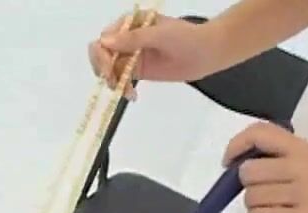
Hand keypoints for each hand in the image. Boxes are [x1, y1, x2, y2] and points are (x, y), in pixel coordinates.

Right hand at [88, 12, 217, 98]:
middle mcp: (126, 38)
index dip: (102, 56)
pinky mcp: (138, 70)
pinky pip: (121, 79)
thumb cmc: (186, 38)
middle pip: (101, 55)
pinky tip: (132, 95)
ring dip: (114, 82)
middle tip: (115, 84)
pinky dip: (122, 89)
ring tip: (128, 92)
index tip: (110, 71)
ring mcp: (131, 55)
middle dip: (104, 70)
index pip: (104, 39)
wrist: (206, 54)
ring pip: (109, 70)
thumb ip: (134, 39)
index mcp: (129, 23)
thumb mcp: (160, 35)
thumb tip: (105, 42)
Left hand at [224, 122, 307, 212]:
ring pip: (251, 197)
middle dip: (248, 187)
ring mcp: (302, 192)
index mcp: (301, 149)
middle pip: (247, 172)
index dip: (236, 145)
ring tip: (277, 209)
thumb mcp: (306, 168)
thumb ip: (277, 161)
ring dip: (256, 206)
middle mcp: (300, 165)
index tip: (229, 162)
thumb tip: (236, 164)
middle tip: (265, 195)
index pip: (258, 133)